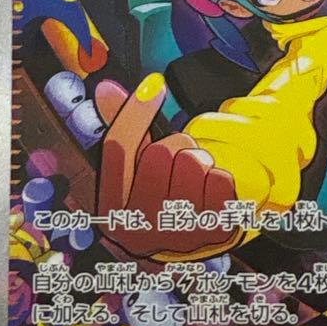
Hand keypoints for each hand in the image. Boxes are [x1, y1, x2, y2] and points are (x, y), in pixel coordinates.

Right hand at [93, 74, 242, 261]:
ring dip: (199, 161)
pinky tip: (212, 192)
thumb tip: (107, 89)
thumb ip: (123, 132)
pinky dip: (219, 177)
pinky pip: (220, 179)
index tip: (155, 84)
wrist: (192, 242)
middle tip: (179, 159)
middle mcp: (137, 228)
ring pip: (192, 163)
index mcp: (110, 209)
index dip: (135, 111)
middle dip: (174, 146)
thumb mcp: (135, 171)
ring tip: (196, 176)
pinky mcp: (212, 234)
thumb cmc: (161, 197)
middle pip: (159, 153)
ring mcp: (175, 234)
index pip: (118, 148)